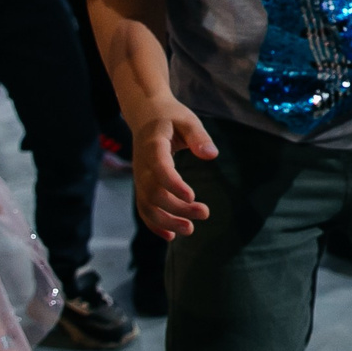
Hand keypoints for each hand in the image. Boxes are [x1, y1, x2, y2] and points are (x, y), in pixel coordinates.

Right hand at [128, 96, 217, 239]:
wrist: (145, 115)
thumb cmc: (170, 117)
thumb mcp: (187, 120)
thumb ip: (199, 136)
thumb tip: (212, 155)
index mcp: (153, 145)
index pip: (159, 168)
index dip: (173, 184)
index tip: (192, 195)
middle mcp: (142, 165)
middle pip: (154, 192)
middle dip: (177, 207)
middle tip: (204, 213)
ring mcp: (139, 177)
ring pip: (147, 205)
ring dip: (166, 220)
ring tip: (190, 230)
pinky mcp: (141, 185)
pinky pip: (143, 208)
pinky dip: (154, 224)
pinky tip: (170, 236)